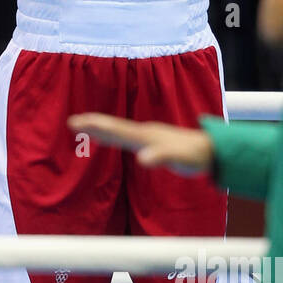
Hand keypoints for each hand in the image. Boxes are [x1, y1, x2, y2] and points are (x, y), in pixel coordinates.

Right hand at [67, 113, 213, 176]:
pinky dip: (110, 136)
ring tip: (80, 126)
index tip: (77, 122)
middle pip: (113, 127)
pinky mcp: (149, 143)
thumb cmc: (194, 155)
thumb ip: (160, 157)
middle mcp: (144, 132)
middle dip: (92, 124)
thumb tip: (141, 160)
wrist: (211, 149)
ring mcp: (146, 136)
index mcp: (145, 135)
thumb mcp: (179, 158)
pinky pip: (124, 138)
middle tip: (71, 122)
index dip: (97, 126)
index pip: (116, 129)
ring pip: (117, 131)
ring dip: (99, 129)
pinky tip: (105, 138)